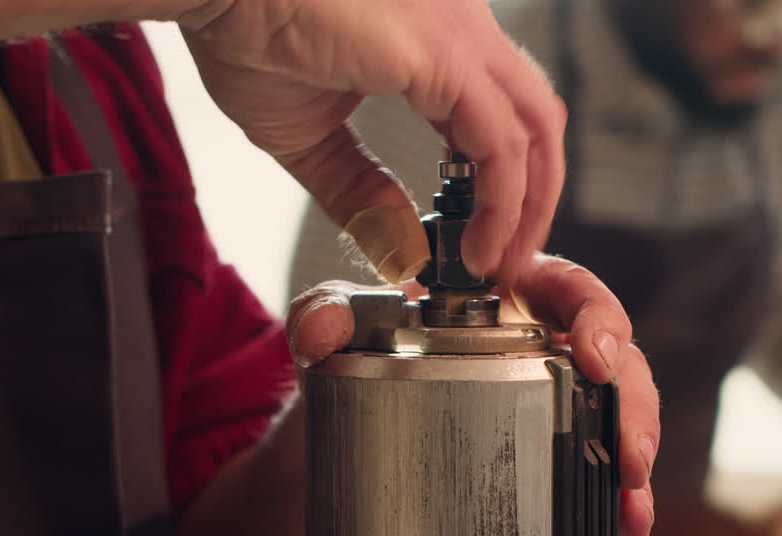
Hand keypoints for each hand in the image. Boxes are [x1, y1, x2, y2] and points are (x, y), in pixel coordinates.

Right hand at [177, 0, 565, 286]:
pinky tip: (480, 244)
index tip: (485, 239)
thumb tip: (401, 249)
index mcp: (436, 37)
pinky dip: (503, 203)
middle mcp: (462, 25)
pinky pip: (503, 144)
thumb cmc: (243, 31)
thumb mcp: (310, 138)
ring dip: (527, 210)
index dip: (506, 184)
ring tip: (496, 264)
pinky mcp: (446, 54)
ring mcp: (460, 33)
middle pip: (539, 122)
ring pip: (538, 132)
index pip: (504, 115)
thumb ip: (360, 191)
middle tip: (506, 264)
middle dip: (534, 202)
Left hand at [287, 254, 659, 535]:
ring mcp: (550, 406)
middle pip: (613, 365)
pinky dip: (607, 512)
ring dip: (633, 472)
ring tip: (630, 518)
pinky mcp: (545, 457)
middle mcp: (543, 349)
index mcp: (508, 300)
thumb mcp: (338, 331)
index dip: (597, 315)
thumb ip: (323, 316)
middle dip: (634, 411)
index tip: (597, 356)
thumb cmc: (355, 363)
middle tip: (631, 458)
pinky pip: (590, 477)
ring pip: (613, 425)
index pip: (568, 290)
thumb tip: (321, 327)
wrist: (340, 436)